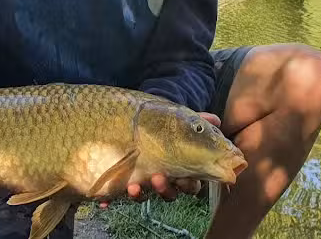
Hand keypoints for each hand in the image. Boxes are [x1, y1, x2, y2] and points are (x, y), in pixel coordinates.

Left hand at [98, 112, 221, 208]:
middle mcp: (164, 178)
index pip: (191, 184)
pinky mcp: (125, 181)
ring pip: (146, 196)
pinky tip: (104, 201)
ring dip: (141, 195)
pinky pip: (120, 194)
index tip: (184, 177)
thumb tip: (215, 119)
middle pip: (170, 193)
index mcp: (181, 169)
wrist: (138, 121)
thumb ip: (197, 121)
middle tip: (158, 178)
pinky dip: (112, 198)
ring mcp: (144, 181)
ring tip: (134, 187)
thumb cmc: (164, 125)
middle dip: (164, 188)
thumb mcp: (179, 121)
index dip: (188, 184)